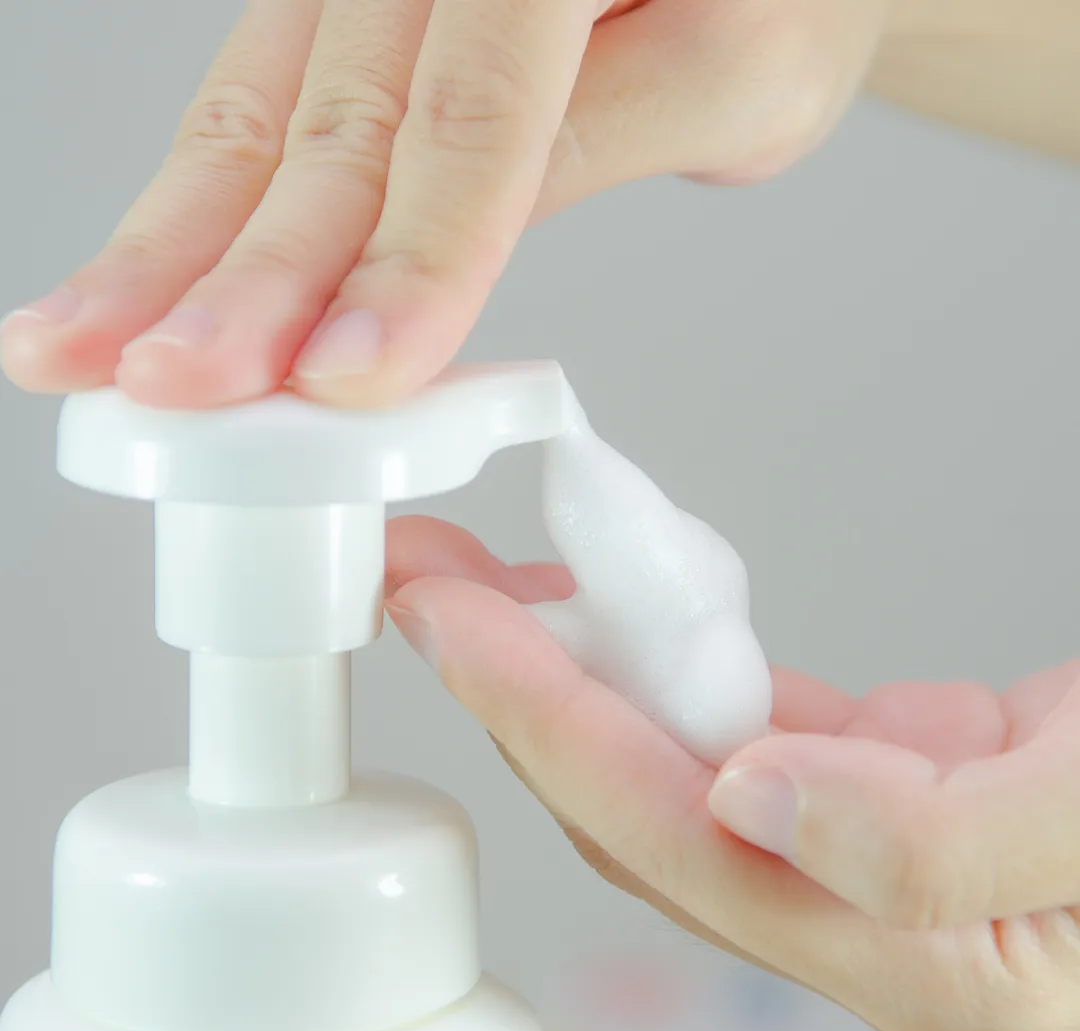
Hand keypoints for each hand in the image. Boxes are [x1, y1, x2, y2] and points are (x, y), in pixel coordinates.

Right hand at [1, 0, 886, 407]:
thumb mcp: (737, 73)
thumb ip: (591, 144)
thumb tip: (430, 261)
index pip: (469, 115)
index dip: (405, 258)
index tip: (345, 379)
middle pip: (330, 119)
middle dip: (248, 274)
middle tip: (172, 386)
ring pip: (259, 116)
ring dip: (175, 247)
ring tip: (89, 345)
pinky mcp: (343, 14)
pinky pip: (261, 110)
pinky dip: (208, 211)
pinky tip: (153, 276)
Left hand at [386, 514, 1079, 1030]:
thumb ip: (935, 851)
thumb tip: (759, 801)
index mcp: (923, 964)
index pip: (671, 833)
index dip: (545, 717)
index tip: (448, 617)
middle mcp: (856, 925)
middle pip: (631, 804)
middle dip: (513, 687)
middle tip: (425, 583)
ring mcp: (843, 855)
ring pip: (656, 761)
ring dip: (560, 666)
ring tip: (477, 583)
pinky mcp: (851, 783)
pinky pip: (715, 720)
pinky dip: (645, 659)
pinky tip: (588, 610)